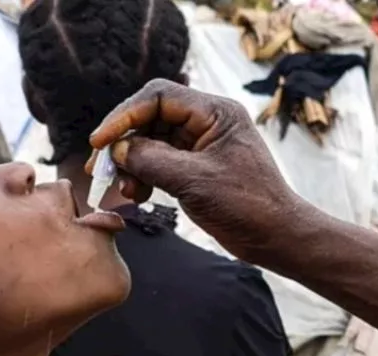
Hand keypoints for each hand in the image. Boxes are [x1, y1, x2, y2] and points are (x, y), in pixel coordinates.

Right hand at [89, 79, 309, 262]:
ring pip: (152, 141)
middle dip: (125, 143)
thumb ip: (150, 160)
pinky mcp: (197, 166)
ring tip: (127, 190)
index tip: (101, 142)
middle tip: (102, 170)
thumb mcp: (193, 181)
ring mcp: (202, 144)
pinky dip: (145, 175)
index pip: (157, 97)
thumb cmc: (248, 206)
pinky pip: (160, 161)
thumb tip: (116, 150)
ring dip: (132, 163)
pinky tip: (139, 195)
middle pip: (151, 117)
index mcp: (215, 112)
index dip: (123, 116)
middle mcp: (208, 121)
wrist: (277, 237)